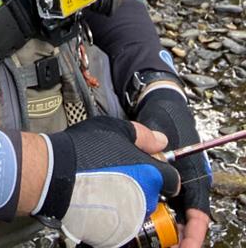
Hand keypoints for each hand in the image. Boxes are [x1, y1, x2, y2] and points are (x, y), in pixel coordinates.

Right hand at [34, 116, 180, 247]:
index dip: (160, 169)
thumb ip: (143, 136)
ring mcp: (130, 216)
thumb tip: (160, 140)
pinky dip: (114, 209)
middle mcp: (145, 198)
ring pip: (137, 206)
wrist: (56, 173)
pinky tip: (98, 194)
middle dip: (141, 182)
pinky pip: (121, 218)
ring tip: (105, 181)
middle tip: (120, 169)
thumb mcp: (116, 128)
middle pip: (153, 192)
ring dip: (128, 196)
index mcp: (151, 174)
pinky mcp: (114, 229)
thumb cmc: (83, 150)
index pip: (172, 178)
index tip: (147, 163)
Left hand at [134, 87, 210, 247]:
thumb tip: (159, 151)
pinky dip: (148, 217)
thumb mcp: (161, 128)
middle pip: (182, 220)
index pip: (197, 211)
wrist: (158, 101)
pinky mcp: (157, 182)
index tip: (185, 247)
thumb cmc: (165, 115)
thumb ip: (156, 143)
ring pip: (168, 216)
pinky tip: (135, 225)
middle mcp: (185, 183)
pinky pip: (156, 205)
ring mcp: (171, 184)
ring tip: (147, 242)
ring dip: (160, 230)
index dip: (192, 232)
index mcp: (193, 174)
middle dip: (174, 238)